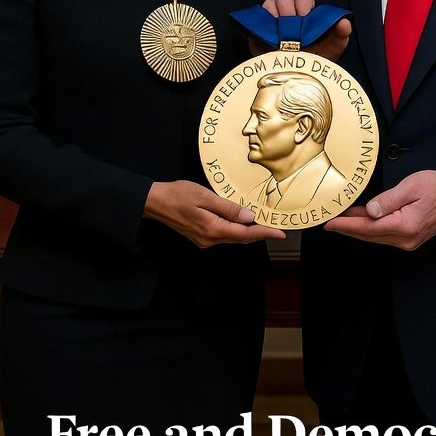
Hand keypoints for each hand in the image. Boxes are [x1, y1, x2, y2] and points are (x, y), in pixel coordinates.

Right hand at [143, 180, 285, 246]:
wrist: (155, 202)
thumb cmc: (177, 195)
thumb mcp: (205, 196)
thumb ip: (228, 208)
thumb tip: (249, 216)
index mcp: (212, 229)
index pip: (245, 234)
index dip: (264, 233)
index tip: (280, 233)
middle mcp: (209, 239)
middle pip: (241, 238)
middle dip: (260, 234)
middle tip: (276, 229)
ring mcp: (204, 240)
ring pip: (233, 237)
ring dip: (248, 232)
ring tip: (263, 225)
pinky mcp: (201, 236)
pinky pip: (224, 235)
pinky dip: (236, 230)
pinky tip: (241, 223)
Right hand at [261, 0, 351, 61]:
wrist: (297, 76)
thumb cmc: (316, 57)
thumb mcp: (332, 47)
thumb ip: (340, 34)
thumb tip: (344, 23)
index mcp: (305, 9)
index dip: (303, 1)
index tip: (305, 14)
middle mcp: (287, 10)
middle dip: (288, 5)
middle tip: (292, 20)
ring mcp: (272, 19)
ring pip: (270, 3)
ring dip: (275, 13)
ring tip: (281, 30)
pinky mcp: (259, 29)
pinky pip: (258, 17)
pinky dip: (263, 22)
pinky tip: (270, 33)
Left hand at [325, 171, 435, 249]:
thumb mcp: (411, 187)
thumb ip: (388, 200)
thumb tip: (369, 210)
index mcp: (405, 225)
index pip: (368, 227)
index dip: (346, 225)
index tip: (330, 223)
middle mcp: (406, 239)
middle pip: (369, 235)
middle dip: (348, 228)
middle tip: (330, 221)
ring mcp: (408, 241)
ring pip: (375, 237)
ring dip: (358, 228)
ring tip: (342, 220)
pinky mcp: (410, 239)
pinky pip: (384, 236)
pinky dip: (370, 229)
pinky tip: (362, 221)